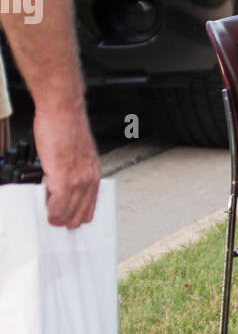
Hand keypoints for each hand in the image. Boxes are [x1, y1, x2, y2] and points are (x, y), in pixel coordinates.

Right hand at [32, 105, 100, 227]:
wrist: (62, 112)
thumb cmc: (67, 128)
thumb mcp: (77, 155)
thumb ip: (73, 171)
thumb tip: (63, 185)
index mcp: (93, 174)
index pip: (90, 206)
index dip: (78, 216)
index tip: (68, 219)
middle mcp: (88, 178)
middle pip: (80, 213)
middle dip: (67, 220)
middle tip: (56, 221)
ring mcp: (77, 179)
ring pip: (70, 211)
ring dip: (58, 217)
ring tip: (50, 217)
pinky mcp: (63, 176)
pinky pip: (59, 203)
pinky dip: (52, 210)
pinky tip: (47, 209)